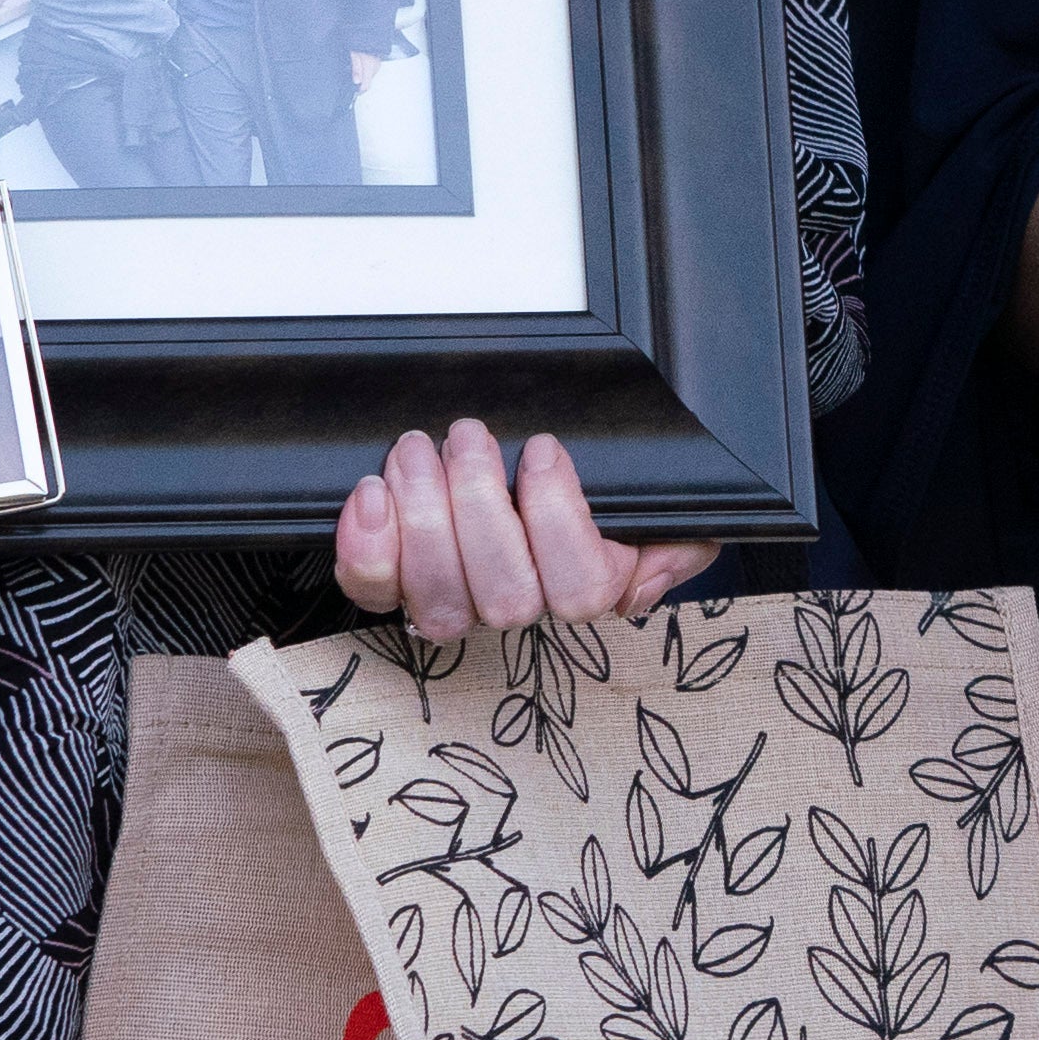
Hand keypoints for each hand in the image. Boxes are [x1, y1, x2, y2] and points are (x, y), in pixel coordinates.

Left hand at [336, 419, 719, 654]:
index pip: (579, 591)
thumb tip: (638, 583)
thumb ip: (674, 545)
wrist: (534, 468)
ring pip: (438, 595)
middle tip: (468, 435)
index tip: (540, 449)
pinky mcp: (395, 584)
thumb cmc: (592, 494)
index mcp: (583, 584)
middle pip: (504, 597)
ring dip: (422, 516)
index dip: (556, 520)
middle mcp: (517, 604)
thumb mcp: (662, 509)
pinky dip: (364, 545)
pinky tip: (372, 494)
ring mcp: (454, 599)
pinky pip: (374, 588)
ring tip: (418, 450)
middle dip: (479, 505)